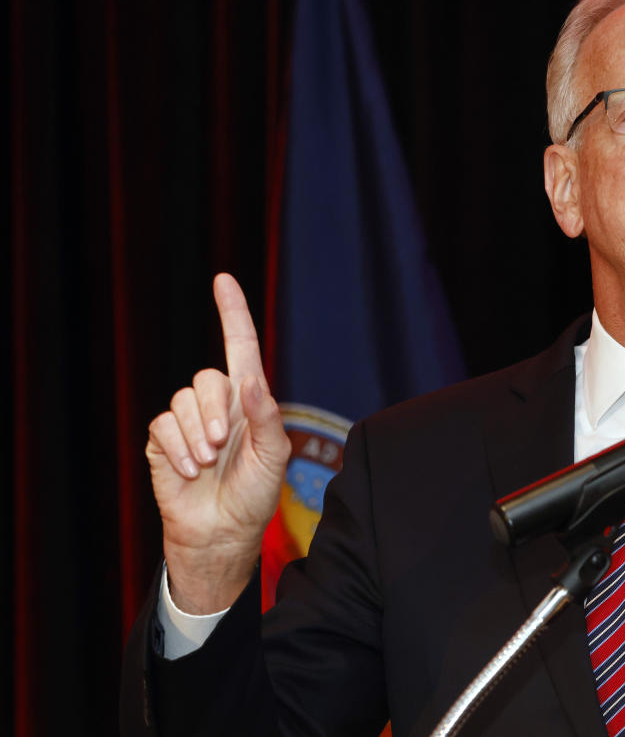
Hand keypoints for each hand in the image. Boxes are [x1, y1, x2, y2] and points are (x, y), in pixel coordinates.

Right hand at [146, 273, 291, 613]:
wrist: (223, 533)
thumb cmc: (255, 495)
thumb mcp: (274, 456)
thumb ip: (266, 414)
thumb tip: (250, 378)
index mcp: (249, 400)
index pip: (240, 347)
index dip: (232, 313)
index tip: (223, 280)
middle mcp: (217, 404)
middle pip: (207, 378)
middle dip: (215, 410)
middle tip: (222, 444)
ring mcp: (188, 422)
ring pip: (182, 401)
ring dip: (197, 434)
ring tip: (208, 463)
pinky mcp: (162, 441)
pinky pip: (162, 426)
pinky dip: (177, 448)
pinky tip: (189, 471)